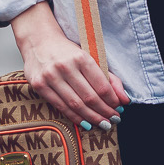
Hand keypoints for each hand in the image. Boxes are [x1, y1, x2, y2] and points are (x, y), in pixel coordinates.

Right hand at [11, 1, 128, 127]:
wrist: (38, 40)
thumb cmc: (67, 51)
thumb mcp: (90, 57)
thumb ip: (109, 78)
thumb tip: (125, 100)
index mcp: (81, 57)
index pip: (101, 85)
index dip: (112, 101)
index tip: (119, 108)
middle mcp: (65, 67)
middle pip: (89, 98)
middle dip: (104, 112)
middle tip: (114, 119)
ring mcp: (50, 76)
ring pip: (75, 105)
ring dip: (92, 117)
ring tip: (103, 123)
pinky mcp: (39, 85)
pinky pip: (60, 106)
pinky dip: (75, 117)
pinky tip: (86, 123)